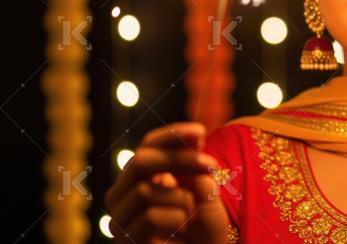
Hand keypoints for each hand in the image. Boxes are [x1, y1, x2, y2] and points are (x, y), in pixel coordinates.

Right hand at [104, 122, 229, 243]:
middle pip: (139, 162)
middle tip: (210, 165)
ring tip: (192, 215)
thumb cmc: (204, 228)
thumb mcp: (206, 193)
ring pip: (144, 191)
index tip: (200, 131)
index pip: (147, 145)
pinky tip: (181, 231)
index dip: (171, 135)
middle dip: (178, 159)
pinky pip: (150, 217)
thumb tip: (195, 140)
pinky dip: (176, 220)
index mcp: (140, 177)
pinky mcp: (125, 241)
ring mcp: (120, 220)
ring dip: (181, 200)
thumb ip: (198, 168)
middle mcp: (123, 196)